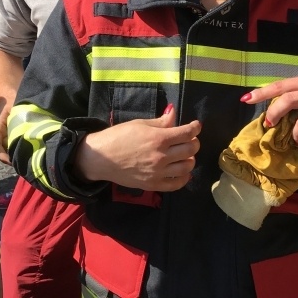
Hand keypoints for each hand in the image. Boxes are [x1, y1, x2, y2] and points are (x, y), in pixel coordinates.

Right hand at [76, 106, 201, 191]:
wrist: (101, 157)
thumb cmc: (118, 136)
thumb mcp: (139, 124)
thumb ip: (160, 121)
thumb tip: (174, 113)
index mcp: (158, 138)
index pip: (187, 133)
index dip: (195, 128)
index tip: (196, 125)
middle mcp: (161, 156)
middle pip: (191, 149)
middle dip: (194, 142)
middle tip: (189, 139)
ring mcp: (158, 172)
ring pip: (187, 167)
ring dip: (190, 159)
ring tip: (184, 155)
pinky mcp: (154, 185)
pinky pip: (177, 184)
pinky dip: (184, 177)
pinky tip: (182, 171)